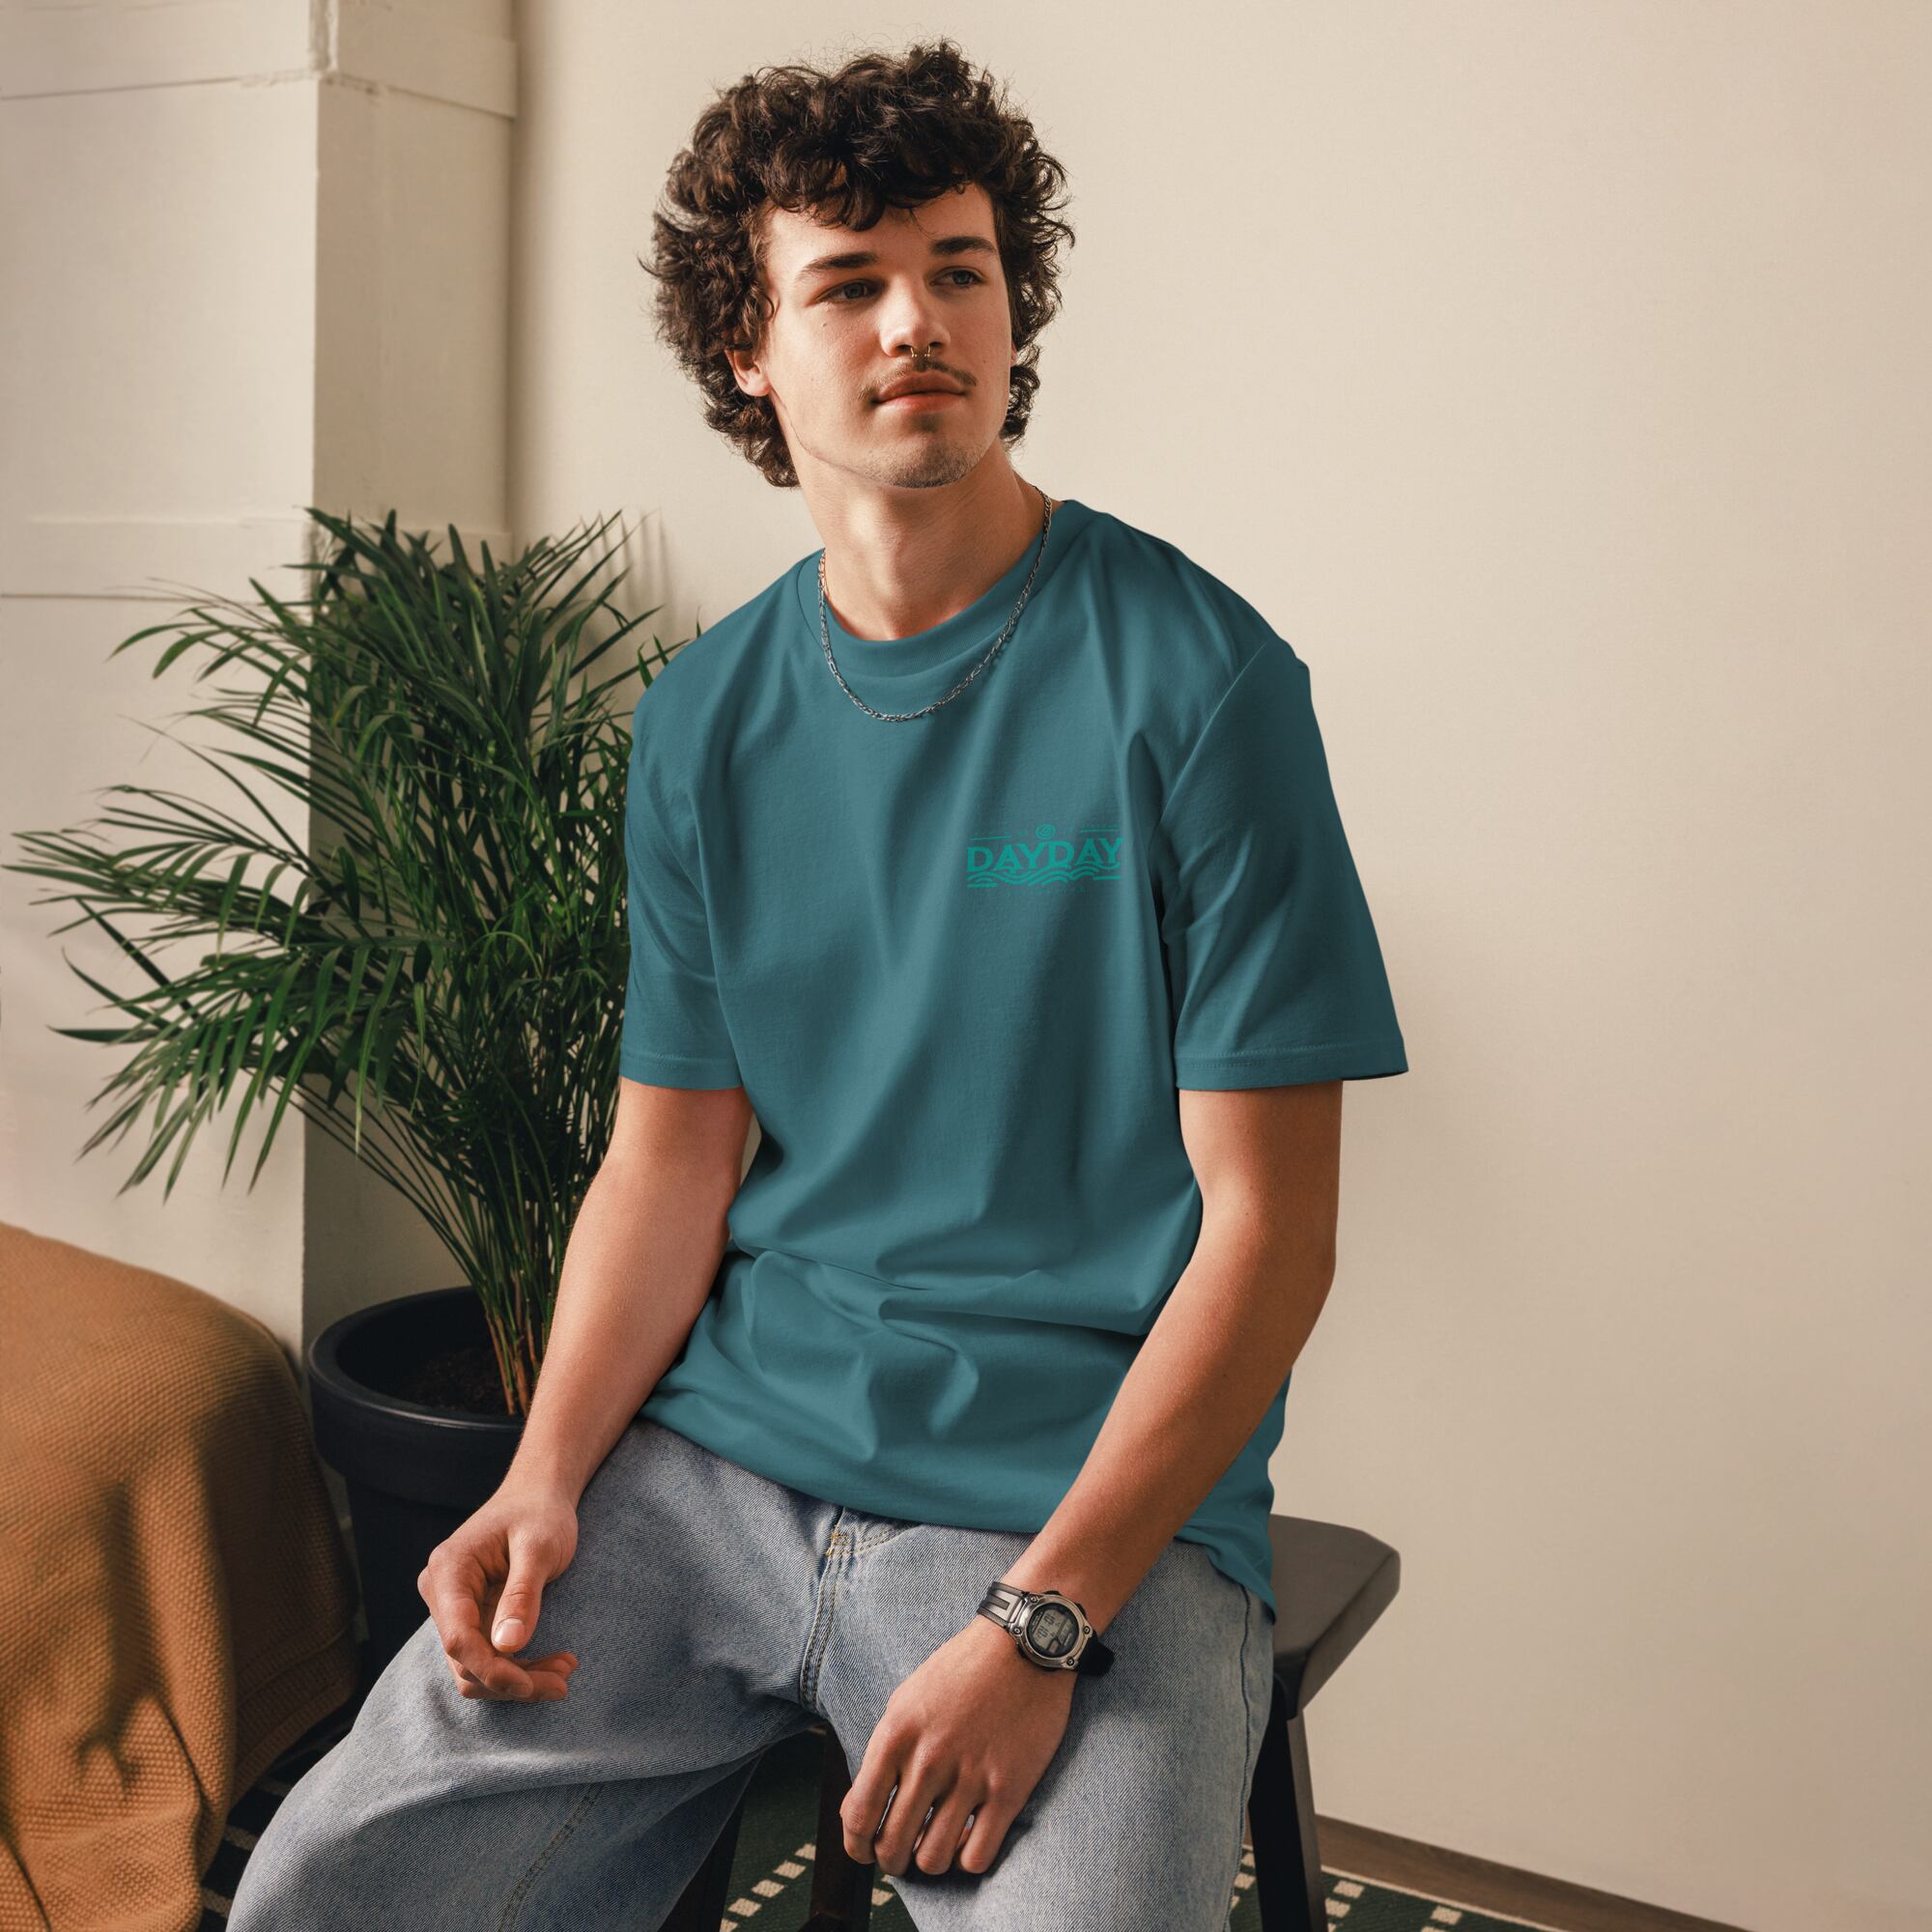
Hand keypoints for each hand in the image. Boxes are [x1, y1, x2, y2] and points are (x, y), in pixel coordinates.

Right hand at [416, 1481, 582, 1700]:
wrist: (538, 1495)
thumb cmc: (540, 1512)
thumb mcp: (539, 1547)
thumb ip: (522, 1594)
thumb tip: (507, 1647)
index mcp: (449, 1570)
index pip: (458, 1638)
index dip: (491, 1670)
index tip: (531, 1686)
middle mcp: (441, 1593)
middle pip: (464, 1661)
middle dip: (512, 1680)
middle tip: (564, 1681)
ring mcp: (453, 1609)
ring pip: (475, 1668)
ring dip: (519, 1680)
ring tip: (565, 1671)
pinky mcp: (472, 1619)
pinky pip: (487, 1657)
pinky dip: (519, 1668)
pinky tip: (554, 1664)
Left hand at [839, 1614, 1077, 1877]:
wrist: (1023, 1643)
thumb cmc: (962, 1670)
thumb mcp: (907, 1699)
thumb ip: (883, 1752)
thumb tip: (860, 1810)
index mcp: (897, 1734)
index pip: (859, 1815)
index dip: (856, 1846)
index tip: (863, 1852)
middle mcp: (930, 1760)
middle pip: (893, 1845)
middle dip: (890, 1861)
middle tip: (899, 1856)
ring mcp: (970, 1777)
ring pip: (933, 1860)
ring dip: (928, 1862)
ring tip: (934, 1846)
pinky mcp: (1010, 1789)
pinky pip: (977, 1857)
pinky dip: (968, 1860)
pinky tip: (969, 1839)